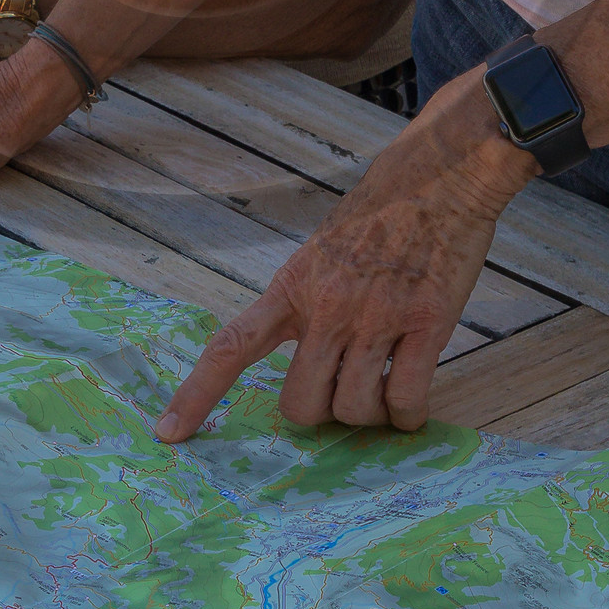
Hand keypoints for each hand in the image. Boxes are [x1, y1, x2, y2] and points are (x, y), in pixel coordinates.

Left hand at [156, 71, 530, 440]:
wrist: (439, 175)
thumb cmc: (380, 212)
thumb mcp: (320, 252)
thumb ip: (307, 303)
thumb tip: (306, 363)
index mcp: (292, 287)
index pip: (232, 347)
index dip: (197, 394)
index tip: (169, 432)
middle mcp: (327, 307)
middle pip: (300, 404)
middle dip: (319, 413)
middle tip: (342, 392)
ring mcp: (377, 317)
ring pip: (353, 409)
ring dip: (368, 415)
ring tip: (384, 388)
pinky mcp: (426, 323)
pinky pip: (405, 399)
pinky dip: (407, 416)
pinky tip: (410, 405)